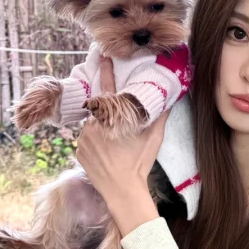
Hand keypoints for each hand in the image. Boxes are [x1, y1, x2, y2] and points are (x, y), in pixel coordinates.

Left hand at [74, 59, 167, 236]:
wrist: (122, 191)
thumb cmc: (139, 163)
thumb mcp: (153, 138)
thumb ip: (160, 116)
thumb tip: (171, 99)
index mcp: (112, 117)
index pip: (107, 88)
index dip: (106, 71)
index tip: (103, 57)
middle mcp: (93, 124)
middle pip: (99, 109)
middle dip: (108, 113)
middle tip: (118, 126)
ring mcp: (83, 138)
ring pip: (91, 124)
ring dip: (100, 127)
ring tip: (114, 145)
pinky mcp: (78, 150)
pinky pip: (84, 138)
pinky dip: (93, 140)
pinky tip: (106, 152)